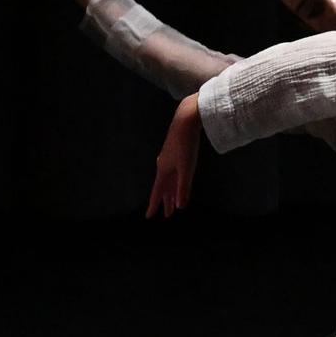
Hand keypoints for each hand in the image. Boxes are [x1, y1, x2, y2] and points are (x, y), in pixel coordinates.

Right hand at [147, 95, 203, 218]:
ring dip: (173, 193)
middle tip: (168, 214)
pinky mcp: (178, 153)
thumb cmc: (185, 144)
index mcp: (163, 170)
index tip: (149, 216)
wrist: (186, 120)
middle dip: (166, 201)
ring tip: (176, 204)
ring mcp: (170, 159)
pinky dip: (178, 182)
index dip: (154, 205)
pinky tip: (181, 183)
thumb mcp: (186, 168)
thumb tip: (181, 206)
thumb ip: (183, 187)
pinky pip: (176, 173)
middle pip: (164, 188)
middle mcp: (164, 166)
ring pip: (171, 181)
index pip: (157, 192)